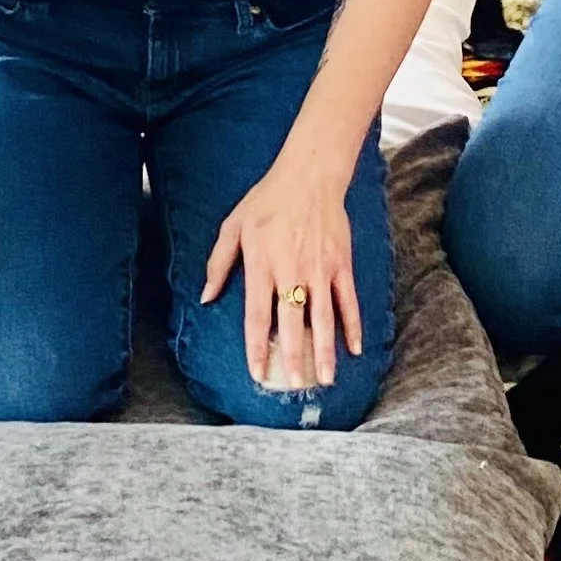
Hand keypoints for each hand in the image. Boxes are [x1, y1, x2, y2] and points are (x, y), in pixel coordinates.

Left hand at [201, 152, 360, 393]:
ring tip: (324, 378)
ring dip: (325, 351)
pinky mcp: (340, 264)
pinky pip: (347, 300)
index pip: (257, 316)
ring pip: (323, 318)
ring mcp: (319, 269)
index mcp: (261, 265)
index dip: (256, 348)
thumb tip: (206, 297)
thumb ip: (218, 263)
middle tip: (295, 384)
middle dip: (293, 357)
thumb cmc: (266, 201)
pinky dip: (353, 325)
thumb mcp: (233, 226)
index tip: (258, 373)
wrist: (308, 176)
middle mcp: (290, 271)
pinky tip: (354, 348)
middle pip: (292, 323)